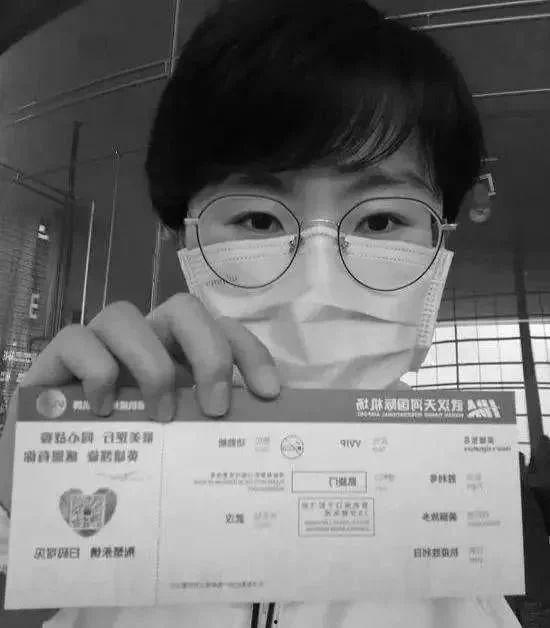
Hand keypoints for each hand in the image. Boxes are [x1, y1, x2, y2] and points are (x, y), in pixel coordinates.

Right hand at [0, 295, 279, 510]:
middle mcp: (144, 339)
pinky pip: (77, 340)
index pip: (224, 332)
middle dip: (208, 352)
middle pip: (183, 308)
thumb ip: (210, 432)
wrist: (58, 470)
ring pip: (124, 315)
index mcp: (179, 354)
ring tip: (161, 417)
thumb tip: (262, 443)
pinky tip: (105, 411)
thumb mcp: (179, 440)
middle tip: (214, 407)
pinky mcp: (58, 355)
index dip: (251, 354)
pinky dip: (97, 372)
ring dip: (151, 365)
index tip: (269, 394)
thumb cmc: (128, 450)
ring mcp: (100, 342)